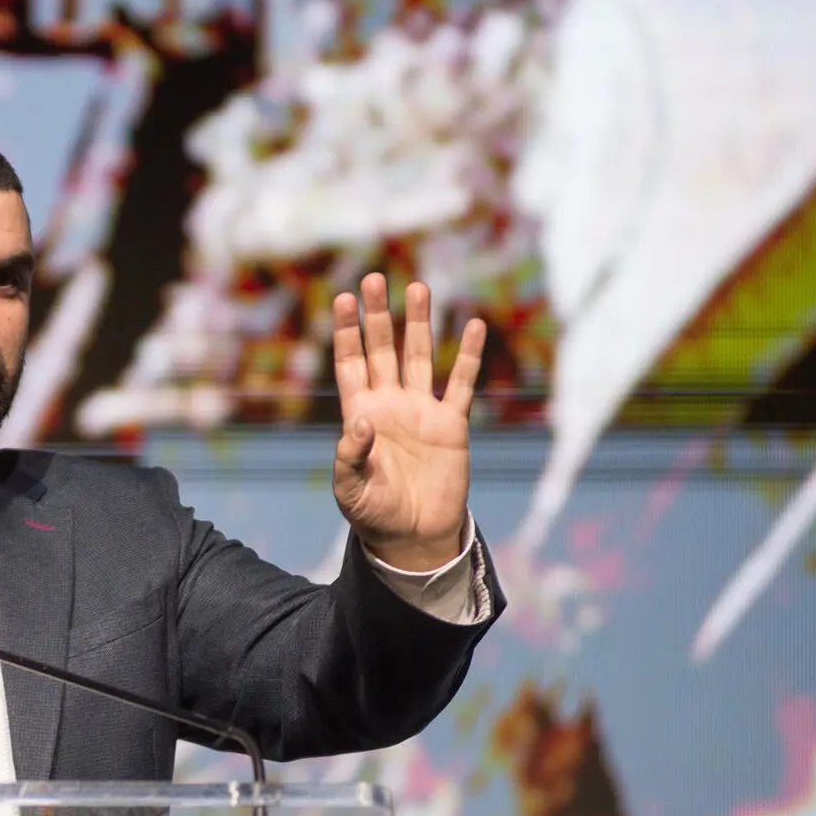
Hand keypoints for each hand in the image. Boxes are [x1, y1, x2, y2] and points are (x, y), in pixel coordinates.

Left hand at [331, 275, 484, 571]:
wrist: (413, 536)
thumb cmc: (373, 514)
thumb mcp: (350, 489)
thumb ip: (350, 455)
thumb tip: (361, 420)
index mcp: (360, 414)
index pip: (350, 363)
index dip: (346, 332)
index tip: (343, 299)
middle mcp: (389, 404)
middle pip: (382, 350)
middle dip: (378, 316)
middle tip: (374, 280)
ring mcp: (421, 411)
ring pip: (419, 357)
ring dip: (418, 324)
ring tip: (417, 288)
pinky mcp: (452, 424)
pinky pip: (461, 384)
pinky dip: (467, 356)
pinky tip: (472, 325)